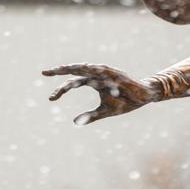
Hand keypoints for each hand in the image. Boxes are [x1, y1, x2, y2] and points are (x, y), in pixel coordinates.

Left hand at [42, 64, 159, 125]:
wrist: (144, 97)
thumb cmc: (125, 102)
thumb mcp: (105, 111)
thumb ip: (90, 116)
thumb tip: (74, 122)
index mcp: (92, 82)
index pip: (73, 82)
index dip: (61, 89)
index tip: (51, 98)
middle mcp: (97, 75)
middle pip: (75, 70)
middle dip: (60, 70)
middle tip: (45, 72)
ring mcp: (106, 72)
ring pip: (87, 67)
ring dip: (74, 67)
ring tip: (61, 68)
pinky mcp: (117, 73)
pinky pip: (104, 70)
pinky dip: (95, 68)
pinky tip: (86, 67)